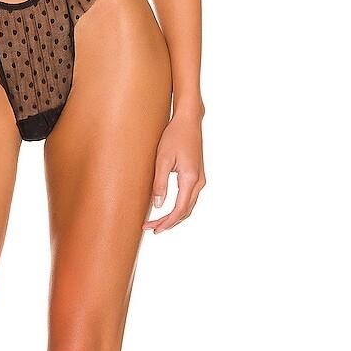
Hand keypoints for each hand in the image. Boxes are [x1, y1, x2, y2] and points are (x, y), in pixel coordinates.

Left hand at [143, 109, 205, 234]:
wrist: (188, 121)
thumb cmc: (174, 137)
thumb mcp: (162, 159)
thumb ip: (160, 183)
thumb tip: (158, 206)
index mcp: (190, 179)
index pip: (179, 210)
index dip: (165, 222)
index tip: (152, 228)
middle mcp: (199, 182)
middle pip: (185, 211)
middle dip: (168, 223)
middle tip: (151, 229)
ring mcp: (200, 179)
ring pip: (188, 206)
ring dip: (173, 217)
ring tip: (157, 223)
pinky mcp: (197, 176)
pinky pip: (189, 198)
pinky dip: (179, 208)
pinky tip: (167, 210)